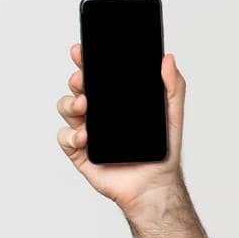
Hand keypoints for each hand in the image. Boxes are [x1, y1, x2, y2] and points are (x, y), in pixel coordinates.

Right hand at [55, 42, 186, 213]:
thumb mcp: (172, 116)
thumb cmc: (163, 153)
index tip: (82, 50)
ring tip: (84, 105)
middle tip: (81, 77)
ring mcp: (87, 132)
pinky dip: (71, 135)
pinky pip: (65, 139)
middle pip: (78, 88)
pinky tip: (85, 136)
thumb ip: (173, 87)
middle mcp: (98, 113)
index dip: (86, 61)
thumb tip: (168, 59)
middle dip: (76, 78)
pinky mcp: (80, 153)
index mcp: (115, 101)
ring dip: (70, 103)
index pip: (97, 75)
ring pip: (66, 109)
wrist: (155, 186)